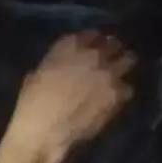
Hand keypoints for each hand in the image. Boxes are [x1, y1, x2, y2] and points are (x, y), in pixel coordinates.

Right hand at [7, 29, 136, 152]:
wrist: (45, 128)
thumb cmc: (32, 101)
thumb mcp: (39, 71)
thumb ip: (58, 61)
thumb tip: (66, 65)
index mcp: (70, 45)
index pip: (92, 34)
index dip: (95, 40)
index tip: (96, 46)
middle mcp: (93, 54)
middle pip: (113, 43)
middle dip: (113, 49)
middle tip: (112, 57)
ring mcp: (108, 73)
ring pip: (128, 60)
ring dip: (124, 65)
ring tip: (121, 73)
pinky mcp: (117, 94)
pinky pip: (128, 88)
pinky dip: (123, 92)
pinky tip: (116, 99)